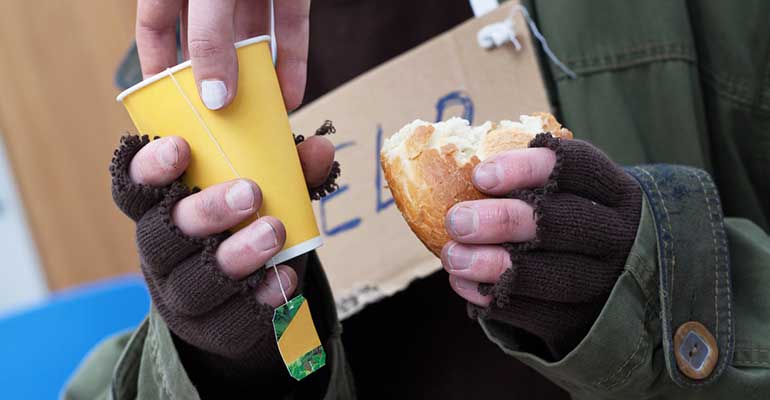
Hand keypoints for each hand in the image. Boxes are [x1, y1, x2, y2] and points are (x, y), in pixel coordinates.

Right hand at [111, 132, 333, 360]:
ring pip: (194, 282)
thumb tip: (320, 148)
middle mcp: (161, 254)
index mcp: (159, 210)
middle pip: (163, 235)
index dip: (149, 168)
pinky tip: (283, 279)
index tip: (181, 147)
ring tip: (274, 232)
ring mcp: (181, 296)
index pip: (133, 188)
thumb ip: (286, 170)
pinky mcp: (212, 329)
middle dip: (206, 212)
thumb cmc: (243, 228)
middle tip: (250, 193)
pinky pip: (230, 320)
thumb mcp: (262, 194)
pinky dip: (259, 299)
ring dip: (235, 257)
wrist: (246, 302)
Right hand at [136, 0, 309, 110]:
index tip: (168, 112)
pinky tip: (291, 95)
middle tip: (222, 126)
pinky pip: (290, 29)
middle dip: (216, 83)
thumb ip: (209, 40)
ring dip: (258, 78)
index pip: (156, 31)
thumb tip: (215, 100)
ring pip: (252, 40)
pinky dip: (291, 61)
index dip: (158, 70)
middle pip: (209, 44)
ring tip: (259, 120)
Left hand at [440, 134, 641, 356]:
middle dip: (502, 220)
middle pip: (563, 224)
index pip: (581, 168)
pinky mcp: (581, 321)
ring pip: (550, 276)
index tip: (481, 175)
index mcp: (616, 192)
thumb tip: (457, 165)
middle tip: (456, 220)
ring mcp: (604, 283)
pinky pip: (535, 313)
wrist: (608, 285)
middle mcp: (618, 237)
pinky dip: (493, 297)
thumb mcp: (568, 193)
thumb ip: (528, 181)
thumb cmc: (569, 221)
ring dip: (492, 264)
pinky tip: (463, 283)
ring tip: (453, 256)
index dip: (529, 167)